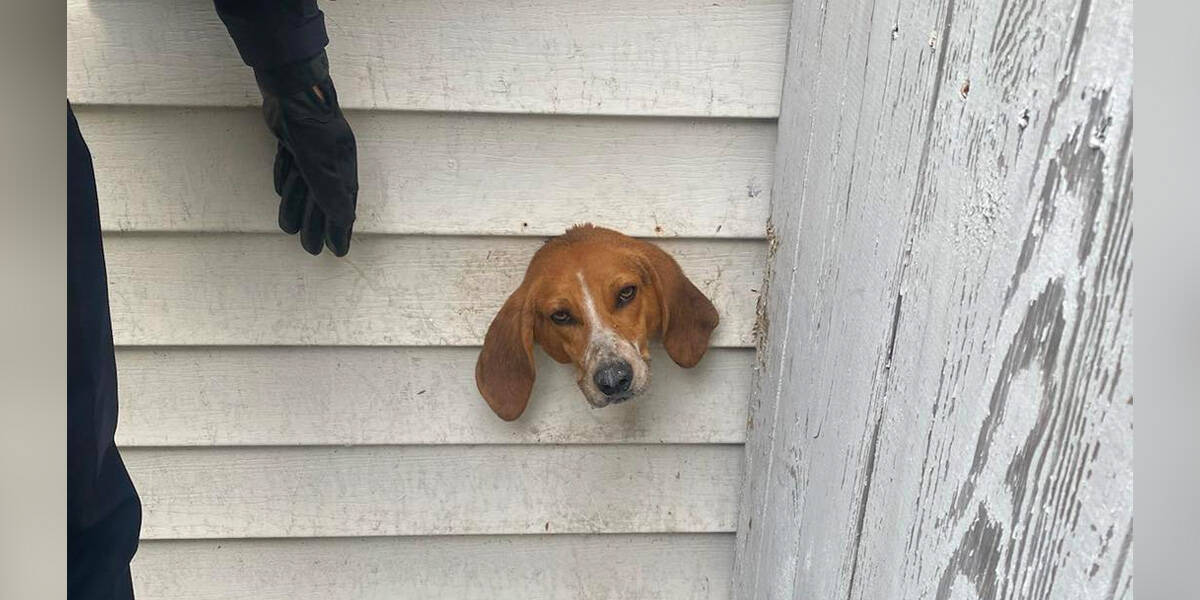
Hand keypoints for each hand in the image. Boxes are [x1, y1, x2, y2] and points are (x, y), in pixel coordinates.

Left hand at [254, 51, 357, 255]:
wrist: (292, 88)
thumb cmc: (311, 126)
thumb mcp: (320, 163)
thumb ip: (330, 192)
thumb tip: (346, 221)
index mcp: (342, 168)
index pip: (343, 207)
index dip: (340, 230)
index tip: (337, 251)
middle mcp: (330, 161)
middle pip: (323, 200)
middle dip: (317, 225)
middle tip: (310, 248)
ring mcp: (311, 150)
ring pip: (305, 186)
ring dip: (297, 208)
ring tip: (289, 229)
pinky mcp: (293, 139)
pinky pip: (291, 168)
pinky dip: (286, 181)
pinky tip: (280, 192)